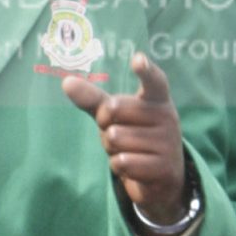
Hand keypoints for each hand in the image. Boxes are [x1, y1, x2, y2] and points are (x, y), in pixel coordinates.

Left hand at [63, 52, 188, 219]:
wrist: (161, 176)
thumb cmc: (134, 136)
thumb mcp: (115, 116)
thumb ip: (93, 99)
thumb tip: (66, 82)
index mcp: (157, 99)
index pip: (154, 81)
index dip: (145, 71)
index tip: (138, 59)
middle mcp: (167, 116)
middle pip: (112, 110)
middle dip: (105, 125)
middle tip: (120, 133)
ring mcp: (168, 142)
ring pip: (114, 139)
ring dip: (112, 150)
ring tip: (128, 151)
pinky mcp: (164, 167)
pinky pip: (122, 162)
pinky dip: (118, 166)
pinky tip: (133, 166)